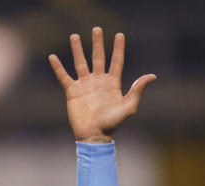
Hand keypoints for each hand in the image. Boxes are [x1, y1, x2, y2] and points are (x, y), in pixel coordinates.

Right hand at [49, 27, 156, 143]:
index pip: (116, 61)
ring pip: (81, 63)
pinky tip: (53, 56)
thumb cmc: (112, 124)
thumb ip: (137, 90)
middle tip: (97, 29)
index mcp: (112, 83)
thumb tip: (152, 76)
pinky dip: (58, 67)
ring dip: (77, 49)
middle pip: (98, 57)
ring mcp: (85, 85)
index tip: (119, 35)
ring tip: (74, 36)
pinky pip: (64, 76)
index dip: (118, 48)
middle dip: (98, 43)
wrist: (93, 136)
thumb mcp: (128, 107)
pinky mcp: (72, 92)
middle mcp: (98, 81)